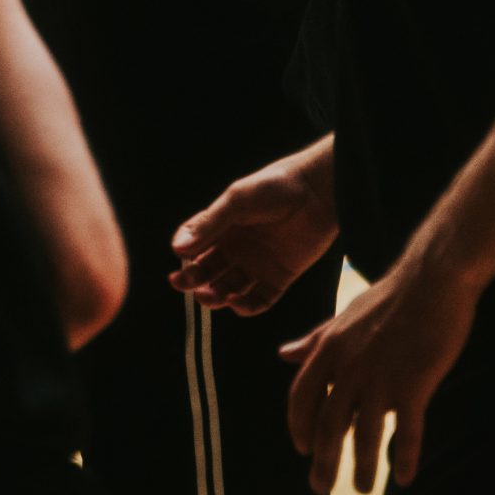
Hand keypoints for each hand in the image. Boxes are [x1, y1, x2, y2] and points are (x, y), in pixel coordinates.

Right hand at [170, 139, 339, 314]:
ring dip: (215, 295)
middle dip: (193, 279)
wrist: (318, 192)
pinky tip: (235, 302)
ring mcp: (258, 264)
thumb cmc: (274, 187)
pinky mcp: (280, 278)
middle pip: (208, 270)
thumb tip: (177, 248)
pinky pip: (259, 300)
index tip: (177, 259)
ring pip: (229, 288)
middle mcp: (237, 247)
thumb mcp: (236, 201)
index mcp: (223, 226)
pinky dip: (245, 306)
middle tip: (182, 284)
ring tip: (206, 296)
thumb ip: (209, 224)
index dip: (184, 252)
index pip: (196, 244)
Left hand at [278, 256, 477, 494]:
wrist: (432, 279)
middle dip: (322, 461)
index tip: (303, 450)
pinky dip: (405, 458)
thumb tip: (284, 355)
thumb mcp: (343, 317)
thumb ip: (314, 341)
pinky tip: (405, 479)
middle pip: (328, 424)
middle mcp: (349, 366)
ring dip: (363, 467)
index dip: (299, 427)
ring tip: (362, 490)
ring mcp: (381, 377)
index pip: (302, 397)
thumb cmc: (390, 299)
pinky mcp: (415, 383)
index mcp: (329, 348)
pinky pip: (407, 431)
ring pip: (366, 435)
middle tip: (320, 488)